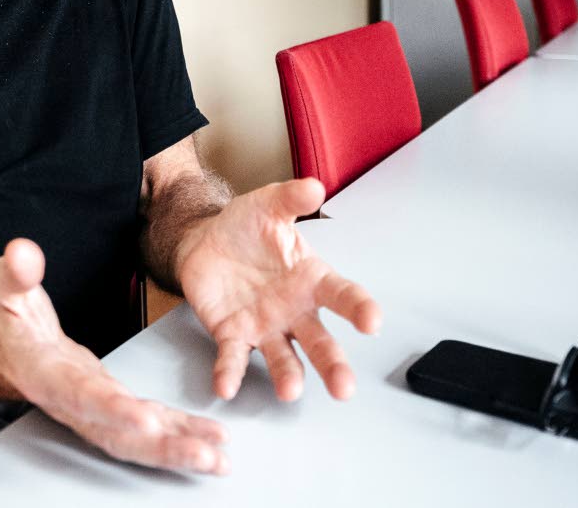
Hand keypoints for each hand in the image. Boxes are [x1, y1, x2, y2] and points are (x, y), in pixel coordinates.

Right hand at [0, 238, 230, 473]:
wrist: (4, 349)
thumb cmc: (7, 321)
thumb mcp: (4, 286)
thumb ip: (16, 272)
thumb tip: (23, 253)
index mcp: (46, 374)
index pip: (81, 395)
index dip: (112, 410)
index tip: (145, 419)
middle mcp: (73, 402)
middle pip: (118, 434)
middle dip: (162, 447)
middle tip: (205, 454)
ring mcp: (94, 409)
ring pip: (137, 441)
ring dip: (179, 450)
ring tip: (218, 459)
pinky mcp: (111, 407)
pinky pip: (147, 429)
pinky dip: (179, 436)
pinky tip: (208, 442)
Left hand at [175, 178, 381, 401]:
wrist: (205, 241)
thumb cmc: (246, 228)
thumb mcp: (268, 205)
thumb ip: (291, 198)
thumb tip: (314, 187)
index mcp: (311, 279)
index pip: (343, 295)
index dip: (360, 308)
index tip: (372, 321)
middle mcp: (294, 310)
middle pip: (320, 341)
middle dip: (333, 364)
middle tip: (344, 387)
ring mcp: (265, 327)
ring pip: (283, 357)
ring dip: (288, 376)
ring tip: (290, 391)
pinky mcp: (233, 334)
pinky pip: (233, 357)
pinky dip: (230, 372)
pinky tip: (227, 386)